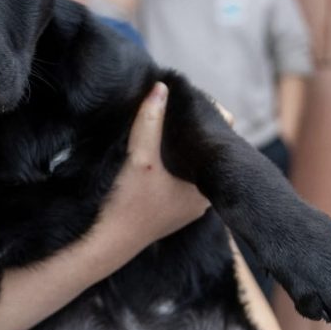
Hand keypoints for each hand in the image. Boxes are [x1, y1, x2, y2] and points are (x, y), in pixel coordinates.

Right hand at [103, 82, 209, 249]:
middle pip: (206, 152)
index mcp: (207, 185)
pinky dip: (173, 161)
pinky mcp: (172, 210)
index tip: (187, 101)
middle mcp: (205, 197)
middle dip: (192, 129)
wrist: (110, 242)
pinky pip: (181, 177)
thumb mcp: (140, 158)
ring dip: (181, 145)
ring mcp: (189, 206)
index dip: (207, 117)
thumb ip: (150, 122)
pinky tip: (158, 148)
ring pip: (193, 164)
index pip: (220, 140)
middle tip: (176, 106)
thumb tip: (161, 88)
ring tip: (167, 122)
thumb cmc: (128, 204)